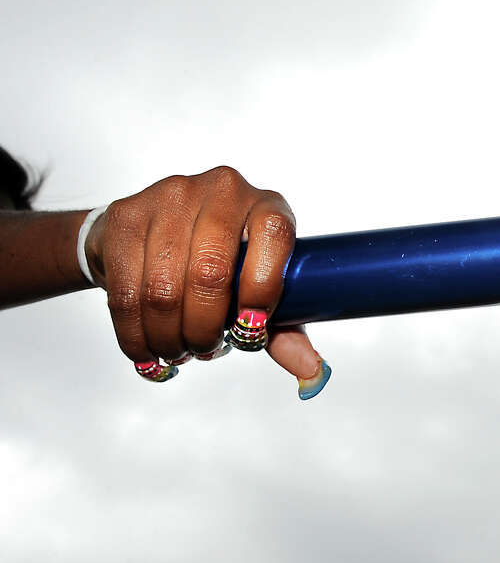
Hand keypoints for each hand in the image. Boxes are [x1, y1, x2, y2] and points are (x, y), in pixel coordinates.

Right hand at [84, 166, 330, 397]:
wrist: (156, 235)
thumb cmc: (221, 265)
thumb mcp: (260, 290)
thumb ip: (285, 329)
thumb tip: (311, 371)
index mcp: (267, 205)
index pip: (275, 234)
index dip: (264, 288)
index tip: (251, 330)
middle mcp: (222, 190)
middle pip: (211, 272)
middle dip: (206, 329)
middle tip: (206, 350)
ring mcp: (170, 196)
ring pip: (164, 288)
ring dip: (170, 337)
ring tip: (178, 350)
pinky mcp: (126, 215)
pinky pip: (125, 290)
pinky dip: (137, 334)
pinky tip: (147, 347)